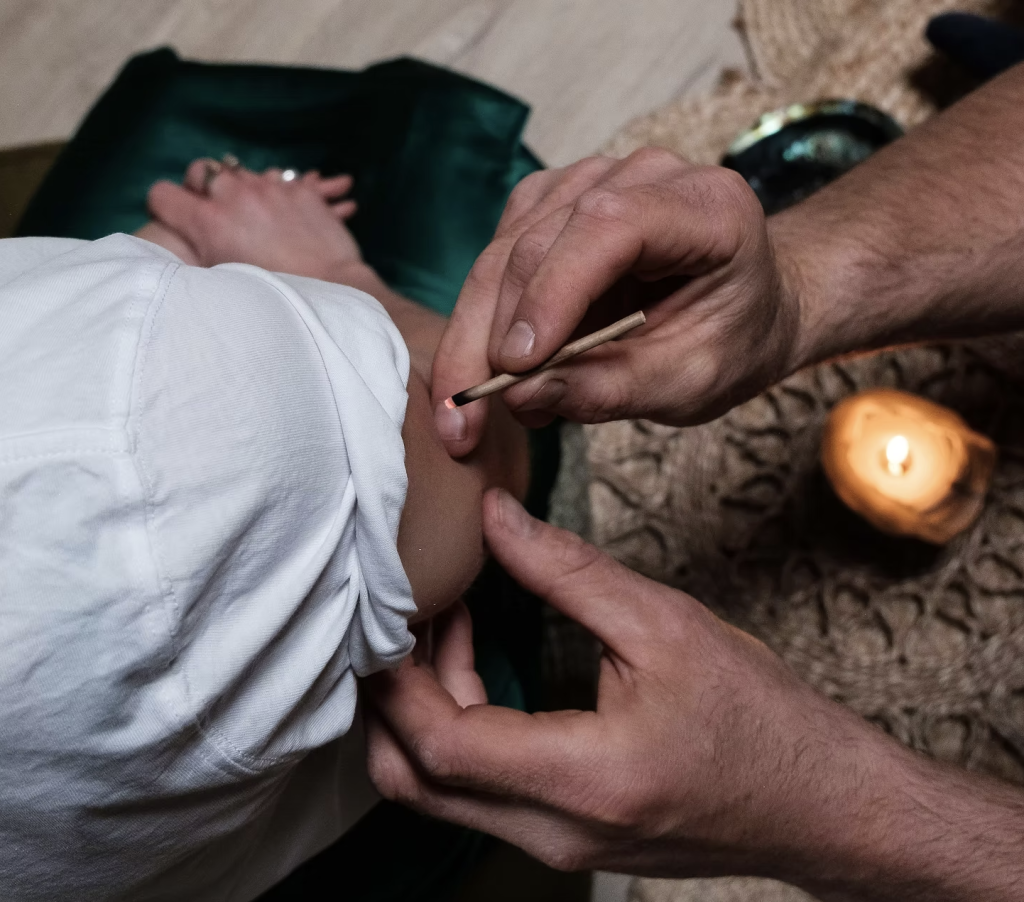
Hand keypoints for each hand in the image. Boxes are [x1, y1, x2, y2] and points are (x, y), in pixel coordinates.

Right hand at [146, 161, 360, 279]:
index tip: (175, 219)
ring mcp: (269, 189)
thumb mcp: (225, 281)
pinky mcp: (301, 191)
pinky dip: (279, 190)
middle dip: (201, 186)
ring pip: (241, 171)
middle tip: (212, 208)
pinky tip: (285, 203)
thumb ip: (201, 256)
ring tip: (250, 209)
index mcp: (208, 221)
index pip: (162, 195)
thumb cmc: (275, 297)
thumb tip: (191, 248)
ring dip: (240, 186)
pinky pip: (283, 178)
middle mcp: (234, 196)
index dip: (165, 207)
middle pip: (201, 171)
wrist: (332, 290)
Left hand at [366, 490, 1023, 900]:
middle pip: (414, 782)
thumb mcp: (664, 624)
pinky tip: (479, 660)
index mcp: (583, 779)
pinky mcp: (561, 834)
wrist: (818, 802)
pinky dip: (458, 726)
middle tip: (402, 615)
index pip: (441, 744)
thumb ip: (566, 569)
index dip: (399, 676)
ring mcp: (554, 843)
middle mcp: (554, 830)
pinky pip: (477, 789)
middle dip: (390, 697)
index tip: (389, 607)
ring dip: (424, 706)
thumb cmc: (757, 718)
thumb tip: (494, 517)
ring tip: (448, 621)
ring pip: (438, 791)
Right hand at [431, 148, 800, 456]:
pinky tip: (493, 365)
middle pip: (540, 241)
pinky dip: (485, 315)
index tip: (515, 367)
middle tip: (467, 417)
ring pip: (505, 249)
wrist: (747, 309)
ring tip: (479, 407)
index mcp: (704, 208)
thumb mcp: (691, 383)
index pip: (609, 228)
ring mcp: (591, 181)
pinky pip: (499, 254)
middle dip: (492, 335)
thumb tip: (521, 394)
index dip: (553, 294)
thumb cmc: (731, 341)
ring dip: (476, 332)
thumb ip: (613, 388)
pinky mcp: (554, 205)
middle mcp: (643, 176)